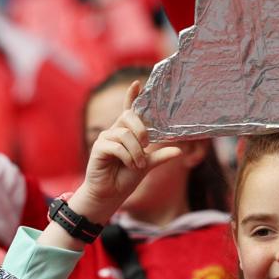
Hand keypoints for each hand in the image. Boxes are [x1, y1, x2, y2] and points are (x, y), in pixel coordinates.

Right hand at [69, 81, 181, 222]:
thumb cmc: (126, 177)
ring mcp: (106, 138)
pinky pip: (117, 146)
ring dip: (136, 152)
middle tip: (147, 145)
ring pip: (126, 134)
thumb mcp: (147, 165)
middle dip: (141, 129)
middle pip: (129, 116)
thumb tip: (179, 151)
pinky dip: (127, 157)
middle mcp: (115, 131)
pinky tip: (129, 165)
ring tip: (139, 165)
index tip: (138, 83)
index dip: (132, 96)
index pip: (128, 109)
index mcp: (126, 132)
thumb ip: (160, 156)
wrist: (110, 194)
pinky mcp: (99, 147)